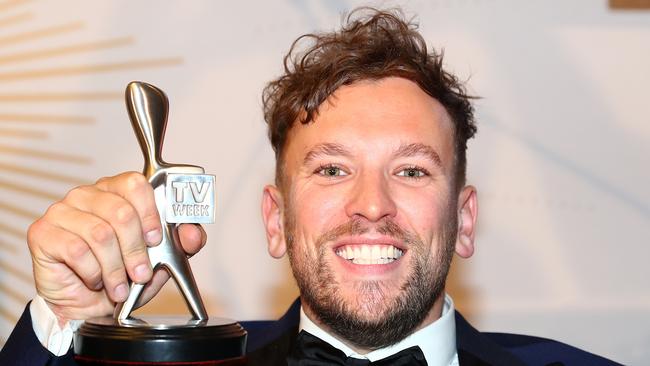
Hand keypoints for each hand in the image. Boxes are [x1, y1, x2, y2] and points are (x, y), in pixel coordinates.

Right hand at [27, 172, 205, 325]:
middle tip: (140, 273)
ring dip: (115, 268)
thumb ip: (181, 243)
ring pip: (101, 234)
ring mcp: (63, 210)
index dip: (150, 213)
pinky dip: (92, 272)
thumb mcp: (159, 260)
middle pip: (121, 212)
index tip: (156, 239)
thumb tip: (194, 233)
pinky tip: (95, 280)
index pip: (136, 184)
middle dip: (136, 250)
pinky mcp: (43, 232)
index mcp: (116, 191)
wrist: (85, 305)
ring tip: (119, 286)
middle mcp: (88, 195)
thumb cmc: (119, 275)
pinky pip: (76, 250)